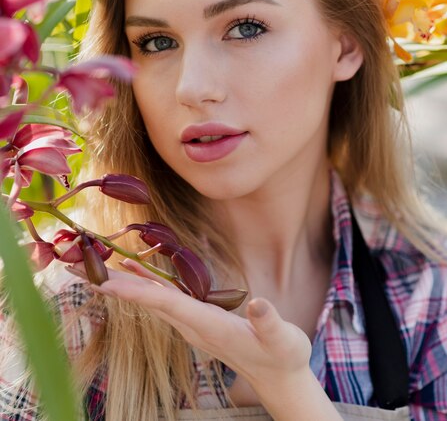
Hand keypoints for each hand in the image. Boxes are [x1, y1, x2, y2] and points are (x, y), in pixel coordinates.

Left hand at [78, 259, 311, 394]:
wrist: (278, 376)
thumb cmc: (282, 356)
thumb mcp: (283, 340)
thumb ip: (269, 323)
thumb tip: (259, 304)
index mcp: (206, 325)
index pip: (163, 305)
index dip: (133, 291)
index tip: (101, 281)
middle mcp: (190, 323)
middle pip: (143, 300)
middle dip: (108, 283)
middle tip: (72, 266)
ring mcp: (190, 321)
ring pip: (147, 298)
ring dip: (118, 281)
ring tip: (92, 264)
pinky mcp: (195, 317)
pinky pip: (160, 296)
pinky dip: (142, 282)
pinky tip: (130, 269)